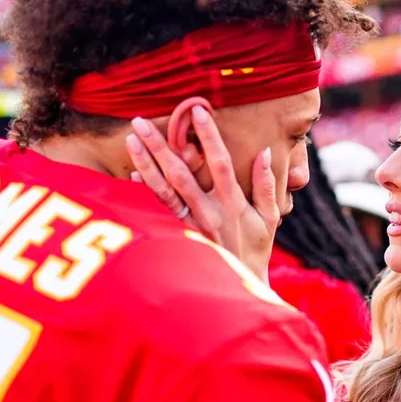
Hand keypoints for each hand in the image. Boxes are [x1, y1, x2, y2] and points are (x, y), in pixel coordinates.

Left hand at [124, 107, 279, 283]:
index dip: (208, 136)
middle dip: (161, 144)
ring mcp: (190, 227)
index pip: (220, 162)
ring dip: (146, 163)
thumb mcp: (269, 219)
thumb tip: (265, 152)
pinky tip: (131, 173)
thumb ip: (266, 185)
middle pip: (181, 173)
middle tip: (141, 120)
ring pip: (163, 191)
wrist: (238, 291)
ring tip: (130, 139)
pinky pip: (156, 212)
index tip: (197, 110)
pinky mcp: (176, 238)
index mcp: (233, 204)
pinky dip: (143, 192)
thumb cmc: (255, 251)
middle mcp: (209, 213)